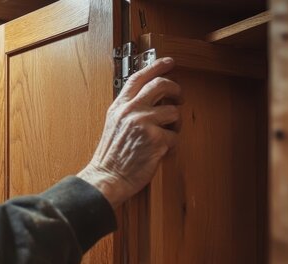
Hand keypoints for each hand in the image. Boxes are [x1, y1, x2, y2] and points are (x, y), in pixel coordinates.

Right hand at [77, 57, 181, 207]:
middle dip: (176, 89)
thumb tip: (151, 99)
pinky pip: (175, 136)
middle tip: (180, 97)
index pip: (139, 77)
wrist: (107, 177)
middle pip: (161, 85)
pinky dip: (171, 145)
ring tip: (166, 133)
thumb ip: (128, 110)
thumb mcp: (113, 125)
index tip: (168, 62)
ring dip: (175, 124)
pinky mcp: (156, 139)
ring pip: (173, 112)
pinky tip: (160, 150)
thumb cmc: (111, 156)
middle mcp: (131, 111)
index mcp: (119, 106)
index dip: (156, 66)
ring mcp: (144, 123)